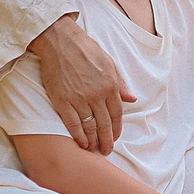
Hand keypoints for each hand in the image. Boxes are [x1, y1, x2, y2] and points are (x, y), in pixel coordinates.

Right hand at [29, 16, 132, 154]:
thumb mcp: (110, 63)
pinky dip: (78, 135)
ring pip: (89, 126)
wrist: (61, 42)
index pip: (117, 113)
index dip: (117, 128)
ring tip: (94, 150)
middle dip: (107, 140)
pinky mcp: (62, 101)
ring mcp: (79, 99)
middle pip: (104, 123)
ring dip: (93, 141)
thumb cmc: (86, 50)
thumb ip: (121, 83)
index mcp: (111, 85)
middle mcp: (97, 94)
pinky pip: (72, 123)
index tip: (116, 137)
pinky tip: (81, 143)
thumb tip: (132, 99)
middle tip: (107, 150)